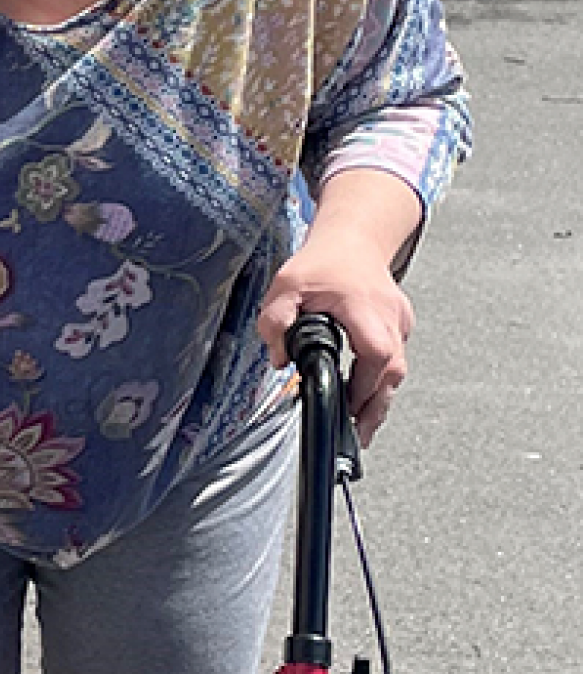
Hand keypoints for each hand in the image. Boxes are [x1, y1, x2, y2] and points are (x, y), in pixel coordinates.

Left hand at [257, 231, 414, 447]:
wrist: (353, 238)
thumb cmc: (323, 261)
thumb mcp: (285, 285)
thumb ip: (275, 322)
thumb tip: (277, 359)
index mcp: (364, 308)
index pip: (377, 354)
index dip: (366, 385)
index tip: (348, 408)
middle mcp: (390, 318)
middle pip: (394, 372)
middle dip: (376, 406)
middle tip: (357, 435)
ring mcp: (399, 322)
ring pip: (397, 370)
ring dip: (378, 398)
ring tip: (359, 427)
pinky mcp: (399, 325)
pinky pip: (393, 359)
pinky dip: (379, 379)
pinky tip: (363, 394)